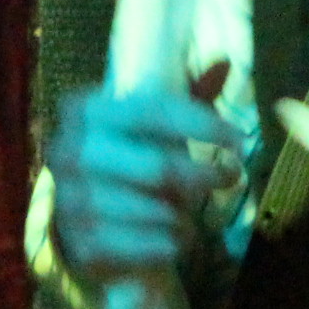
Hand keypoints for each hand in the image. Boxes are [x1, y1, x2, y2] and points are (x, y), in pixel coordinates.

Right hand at [46, 62, 239, 284]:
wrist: (83, 220)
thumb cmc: (129, 160)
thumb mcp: (152, 125)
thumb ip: (187, 98)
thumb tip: (225, 63)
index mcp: (84, 109)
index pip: (154, 111)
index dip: (204, 124)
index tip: (240, 140)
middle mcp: (69, 151)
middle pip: (158, 167)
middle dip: (201, 175)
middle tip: (228, 178)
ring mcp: (69, 200)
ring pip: (155, 211)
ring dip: (183, 215)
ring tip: (186, 213)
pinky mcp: (80, 242)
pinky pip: (146, 246)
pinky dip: (170, 243)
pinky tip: (173, 237)